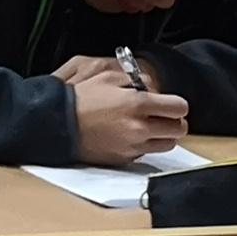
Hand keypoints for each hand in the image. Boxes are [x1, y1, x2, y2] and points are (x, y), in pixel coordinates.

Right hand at [63, 62, 192, 165]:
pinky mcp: (124, 159)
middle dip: (174, 121)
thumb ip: (135, 80)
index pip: (179, 108)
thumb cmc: (79, 98)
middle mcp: (139, 128)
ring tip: (147, 126)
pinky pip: (145, 153)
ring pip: (167, 144)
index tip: (170, 103)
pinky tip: (128, 135)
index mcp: (137, 104)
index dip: (176, 104)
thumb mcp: (106, 76)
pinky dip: (143, 145)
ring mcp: (132, 146)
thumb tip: (152, 88)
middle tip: (162, 115)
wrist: (57, 123)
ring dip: (162, 135)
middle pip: (179, 129)